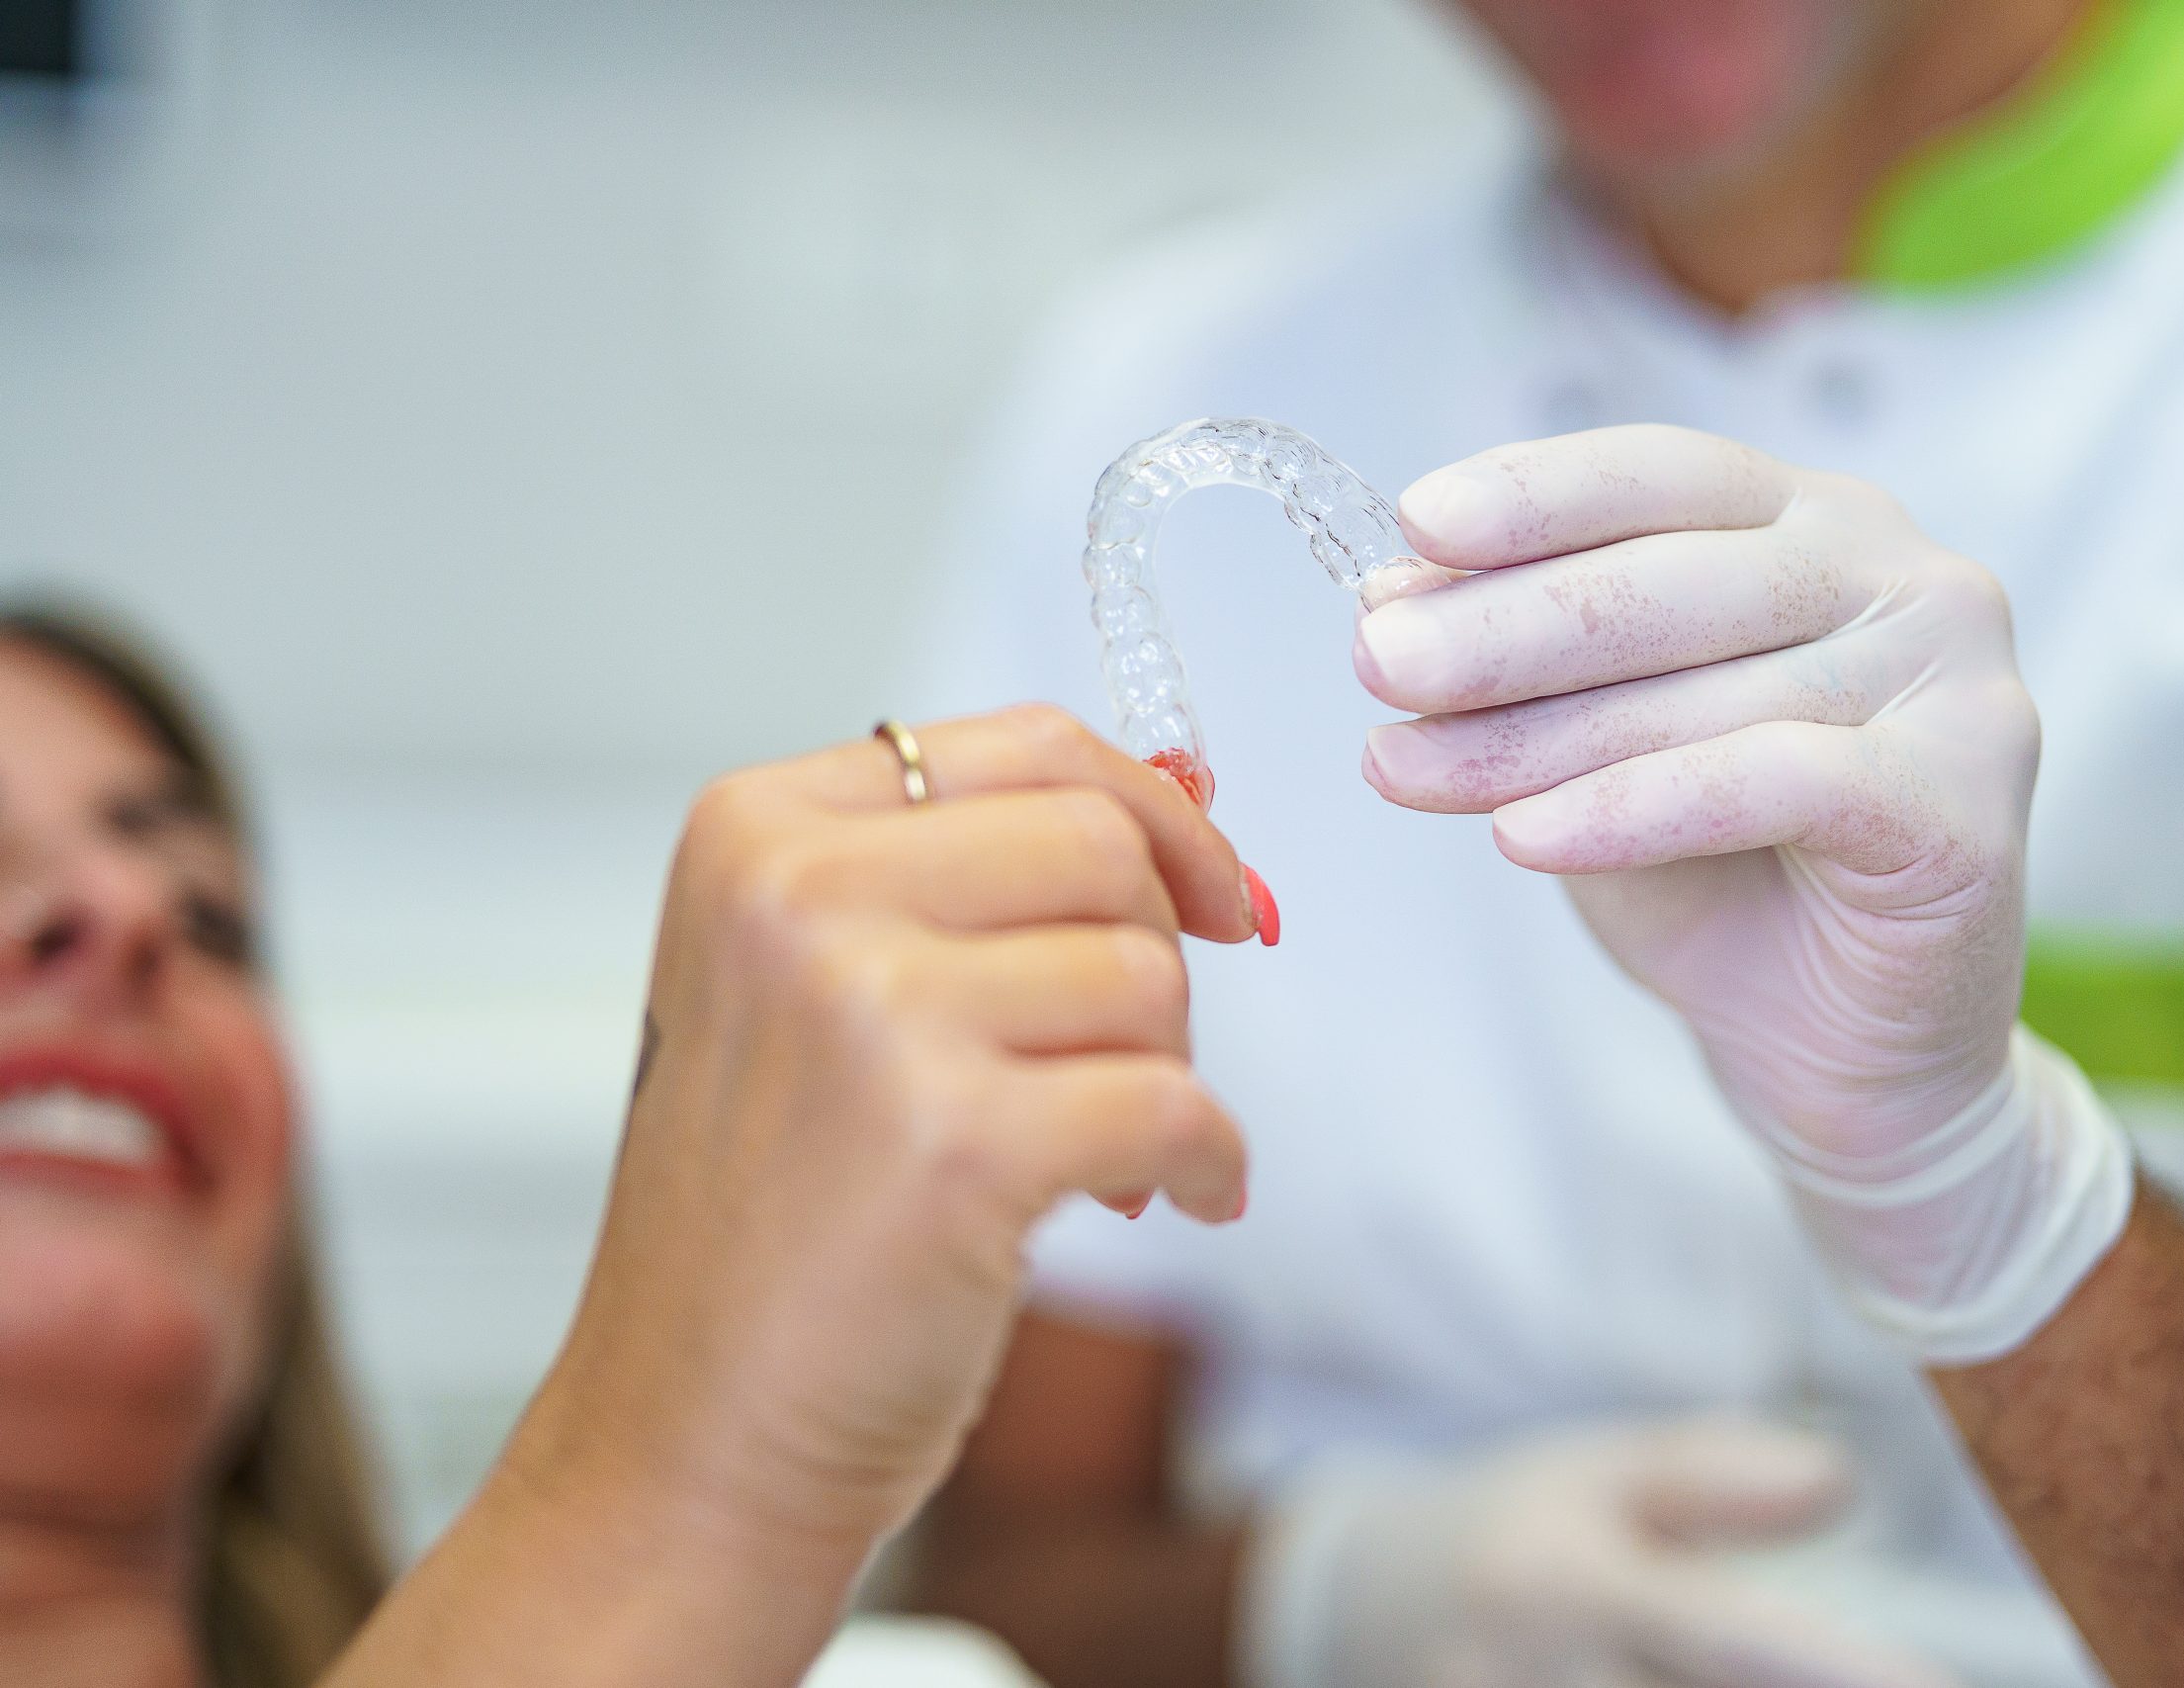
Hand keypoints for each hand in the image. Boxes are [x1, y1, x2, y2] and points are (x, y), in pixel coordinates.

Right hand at [520, 706, 1258, 1575]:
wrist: (688, 1440)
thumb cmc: (769, 1224)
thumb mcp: (808, 990)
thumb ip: (963, 879)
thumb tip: (1186, 807)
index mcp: (756, 834)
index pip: (1026, 746)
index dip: (1152, 811)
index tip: (1209, 889)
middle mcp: (796, 898)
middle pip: (1100, 845)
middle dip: (1161, 952)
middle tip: (1131, 1052)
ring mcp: (871, 1016)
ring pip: (1145, 974)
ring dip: (1166, 1072)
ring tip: (1101, 1154)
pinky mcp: (956, 1145)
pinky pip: (1175, 1105)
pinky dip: (1209, 1161)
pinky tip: (1176, 1200)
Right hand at [1242, 1417, 1960, 1687]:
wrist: (1349, 1610)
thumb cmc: (1505, 1533)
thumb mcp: (1592, 1473)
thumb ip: (1712, 1476)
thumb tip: (1840, 1483)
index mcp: (1563, 1583)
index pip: (1725, 1639)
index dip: (1845, 1674)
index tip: (1936, 1684)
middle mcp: (1533, 1683)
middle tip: (1898, 1681)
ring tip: (1798, 1676)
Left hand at [1358, 427, 2128, 1360]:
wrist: (1842, 1061)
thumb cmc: (1722, 884)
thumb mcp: (1592, 756)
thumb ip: (1523, 674)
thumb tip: (1388, 598)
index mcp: (1820, 526)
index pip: (1665, 473)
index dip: (1536, 495)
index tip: (1412, 527)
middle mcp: (1906, 577)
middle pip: (1670, 576)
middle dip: (1502, 626)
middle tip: (1376, 663)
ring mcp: (1956, 683)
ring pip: (1704, 689)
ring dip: (1532, 736)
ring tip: (1405, 770)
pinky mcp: (1962, 800)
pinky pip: (1770, 779)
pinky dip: (1631, 808)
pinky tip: (1524, 838)